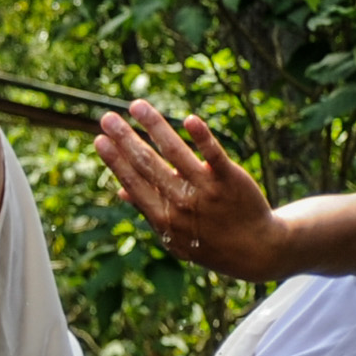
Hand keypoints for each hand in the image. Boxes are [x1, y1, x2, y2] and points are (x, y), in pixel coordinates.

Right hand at [93, 101, 290, 277]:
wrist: (256, 249)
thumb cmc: (209, 241)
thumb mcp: (175, 237)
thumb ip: (150, 210)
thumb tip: (121, 191)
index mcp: (163, 219)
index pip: (133, 183)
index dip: (115, 161)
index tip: (99, 139)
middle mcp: (182, 204)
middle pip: (148, 165)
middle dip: (124, 139)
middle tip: (106, 118)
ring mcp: (206, 190)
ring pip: (175, 153)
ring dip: (153, 126)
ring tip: (136, 106)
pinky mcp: (231, 179)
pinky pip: (214, 155)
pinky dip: (202, 137)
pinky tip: (189, 120)